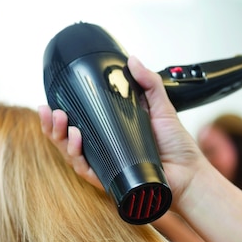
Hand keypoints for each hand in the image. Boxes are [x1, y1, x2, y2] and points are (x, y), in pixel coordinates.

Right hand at [38, 56, 206, 204]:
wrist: (190, 174)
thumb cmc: (177, 148)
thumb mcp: (161, 108)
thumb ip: (148, 84)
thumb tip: (132, 60)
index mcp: (111, 136)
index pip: (78, 126)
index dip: (60, 116)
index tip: (51, 102)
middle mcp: (105, 152)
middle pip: (67, 141)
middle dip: (53, 127)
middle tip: (51, 111)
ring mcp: (107, 167)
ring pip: (72, 156)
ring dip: (60, 139)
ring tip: (61, 122)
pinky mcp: (111, 181)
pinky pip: (87, 171)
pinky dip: (77, 156)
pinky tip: (75, 139)